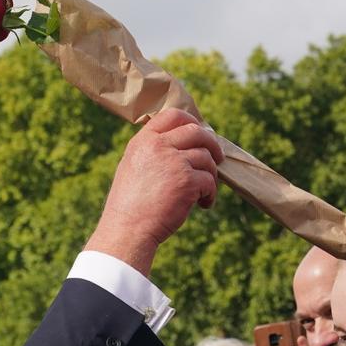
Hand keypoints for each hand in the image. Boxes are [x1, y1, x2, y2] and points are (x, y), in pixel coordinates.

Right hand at [85, 108, 221, 275]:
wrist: (128, 229)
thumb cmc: (130, 205)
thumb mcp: (134, 167)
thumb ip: (153, 151)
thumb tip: (183, 143)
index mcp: (143, 141)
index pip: (172, 115)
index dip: (191, 121)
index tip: (200, 133)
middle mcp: (158, 147)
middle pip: (196, 132)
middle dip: (212, 144)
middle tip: (217, 158)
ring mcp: (174, 163)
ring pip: (206, 158)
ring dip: (210, 176)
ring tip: (203, 193)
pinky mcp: (187, 181)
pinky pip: (210, 181)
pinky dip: (210, 194)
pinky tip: (203, 204)